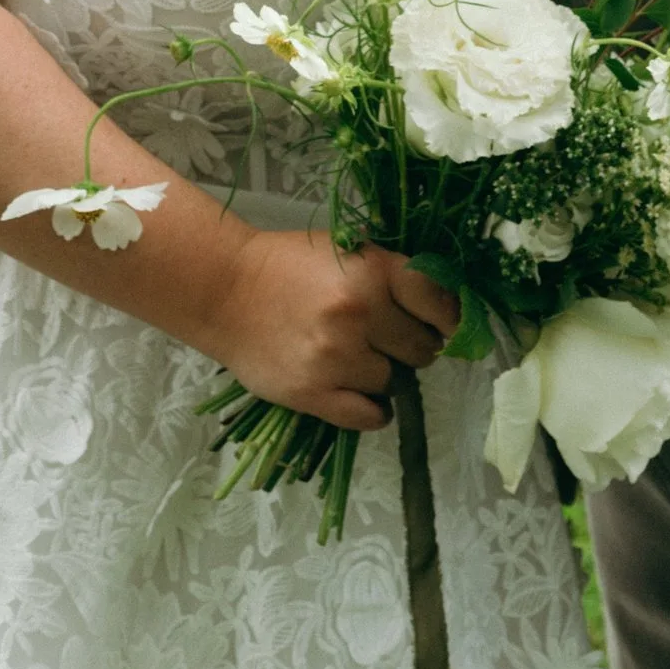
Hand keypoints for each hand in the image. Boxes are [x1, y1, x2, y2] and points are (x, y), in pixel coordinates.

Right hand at [206, 232, 459, 433]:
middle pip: (422, 349)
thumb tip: (442, 314)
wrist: (224, 290)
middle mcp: (361, 313)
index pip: (439, 303)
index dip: (445, 318)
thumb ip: (391, 277)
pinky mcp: (314, 394)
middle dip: (410, 346)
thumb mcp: (346, 252)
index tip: (440, 325)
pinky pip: (369, 416)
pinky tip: (356, 393)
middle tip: (386, 340)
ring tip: (353, 358)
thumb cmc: (289, 265)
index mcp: (373, 269)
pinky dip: (371, 410)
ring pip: (393, 383)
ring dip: (381, 375)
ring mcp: (337, 357)